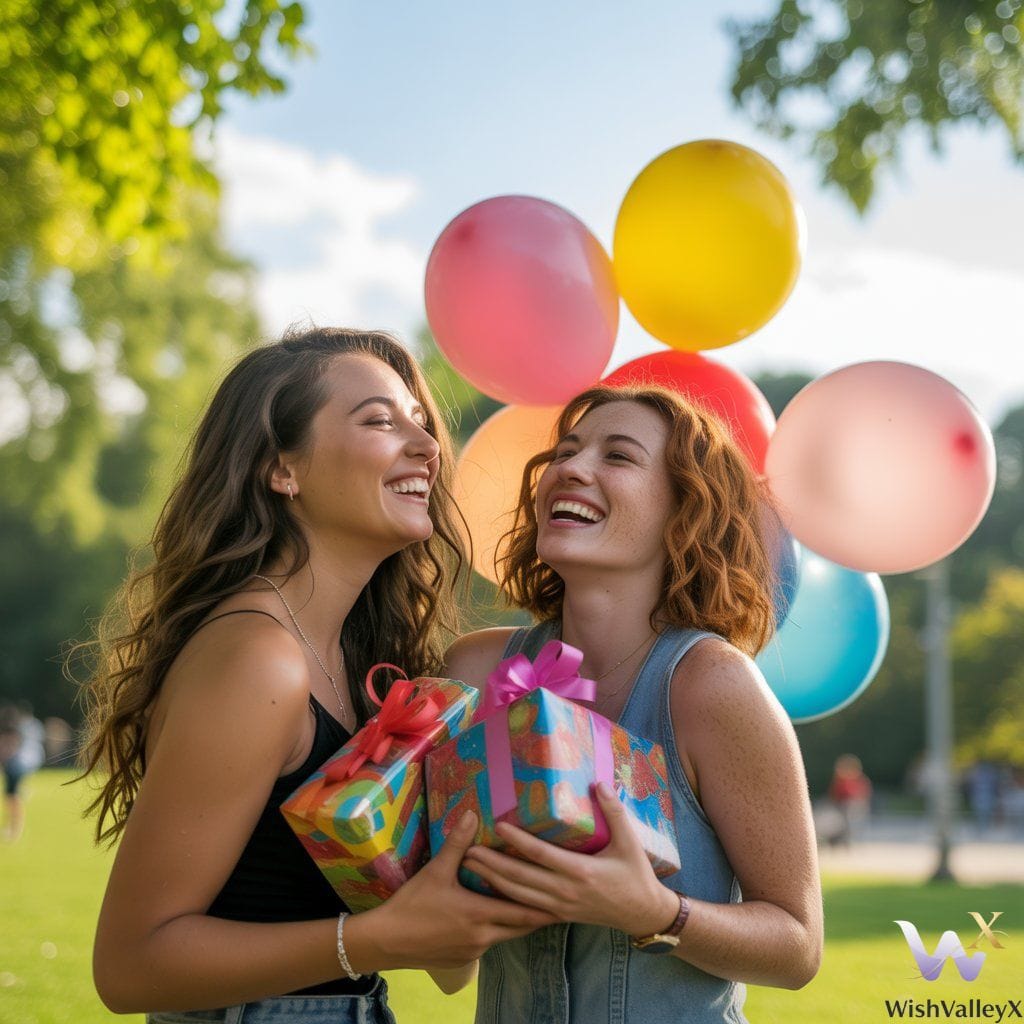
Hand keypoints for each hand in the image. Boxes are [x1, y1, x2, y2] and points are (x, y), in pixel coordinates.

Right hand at [369, 811, 558, 969]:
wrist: (386, 941)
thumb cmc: (412, 904)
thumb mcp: (435, 871)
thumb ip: (457, 843)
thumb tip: (473, 814)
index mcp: (480, 914)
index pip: (524, 912)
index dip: (546, 907)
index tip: (565, 899)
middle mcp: (483, 936)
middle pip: (521, 928)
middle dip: (538, 915)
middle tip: (557, 902)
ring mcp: (474, 951)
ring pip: (506, 937)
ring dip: (518, 923)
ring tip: (533, 908)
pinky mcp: (462, 960)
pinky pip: (488, 944)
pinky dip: (498, 932)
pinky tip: (496, 921)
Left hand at [461, 782, 679, 935]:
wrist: (642, 914)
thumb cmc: (636, 875)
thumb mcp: (630, 842)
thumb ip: (614, 812)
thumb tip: (599, 782)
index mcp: (580, 871)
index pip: (540, 854)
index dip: (517, 841)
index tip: (497, 826)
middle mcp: (564, 891)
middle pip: (520, 877)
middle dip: (491, 864)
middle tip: (466, 849)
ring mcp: (559, 906)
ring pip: (517, 895)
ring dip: (492, 880)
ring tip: (469, 866)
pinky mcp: (558, 915)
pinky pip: (526, 907)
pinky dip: (506, 897)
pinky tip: (490, 887)